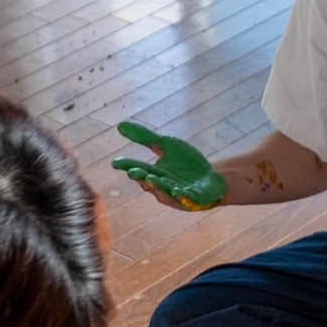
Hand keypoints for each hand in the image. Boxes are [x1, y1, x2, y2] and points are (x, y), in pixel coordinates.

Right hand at [112, 123, 227, 210]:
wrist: (210, 178)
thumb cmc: (185, 163)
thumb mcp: (166, 145)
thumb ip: (145, 137)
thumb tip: (119, 125)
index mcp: (152, 173)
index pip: (137, 168)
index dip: (126, 166)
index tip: (115, 162)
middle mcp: (161, 186)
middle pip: (148, 182)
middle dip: (141, 177)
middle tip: (132, 171)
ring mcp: (175, 195)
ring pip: (164, 191)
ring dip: (157, 186)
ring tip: (150, 178)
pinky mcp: (191, 200)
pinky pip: (185, 198)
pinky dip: (180, 196)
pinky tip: (177, 190)